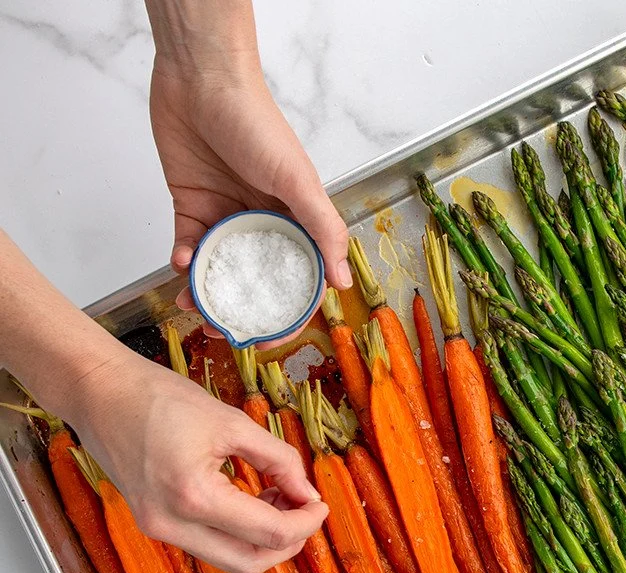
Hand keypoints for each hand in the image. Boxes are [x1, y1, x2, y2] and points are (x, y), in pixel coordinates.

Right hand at [73, 349, 327, 572]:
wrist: (99, 392)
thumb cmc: (160, 398)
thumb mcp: (233, 422)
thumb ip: (279, 459)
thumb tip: (307, 493)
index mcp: (193, 497)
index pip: (269, 533)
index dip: (306, 523)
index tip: (321, 503)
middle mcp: (171, 525)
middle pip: (251, 563)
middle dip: (289, 542)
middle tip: (306, 508)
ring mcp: (159, 530)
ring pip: (231, 561)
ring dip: (265, 539)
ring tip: (280, 496)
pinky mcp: (155, 525)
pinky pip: (211, 545)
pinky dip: (240, 532)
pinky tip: (253, 497)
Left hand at [149, 57, 351, 311]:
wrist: (201, 78)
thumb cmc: (257, 122)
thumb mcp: (298, 180)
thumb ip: (323, 229)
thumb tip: (342, 281)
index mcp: (296, 222)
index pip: (299, 279)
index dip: (288, 314)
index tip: (270, 337)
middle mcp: (263, 224)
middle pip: (255, 281)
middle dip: (240, 310)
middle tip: (222, 330)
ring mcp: (227, 217)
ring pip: (219, 270)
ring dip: (205, 292)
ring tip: (192, 307)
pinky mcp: (193, 207)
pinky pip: (189, 245)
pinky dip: (183, 259)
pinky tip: (181, 261)